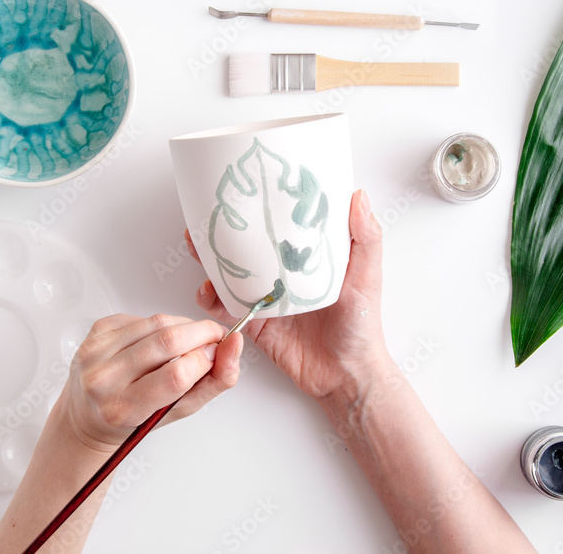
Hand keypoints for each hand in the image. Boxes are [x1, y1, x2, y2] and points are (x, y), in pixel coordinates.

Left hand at [61, 314, 243, 451]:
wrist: (88, 415)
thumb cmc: (134, 419)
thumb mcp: (179, 411)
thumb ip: (215, 381)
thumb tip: (234, 346)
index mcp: (123, 409)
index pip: (177, 375)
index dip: (207, 359)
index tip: (218, 354)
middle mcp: (103, 379)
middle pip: (168, 341)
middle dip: (202, 333)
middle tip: (215, 338)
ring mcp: (94, 352)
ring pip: (157, 322)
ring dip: (184, 327)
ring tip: (189, 341)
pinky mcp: (95, 331)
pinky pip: (141, 316)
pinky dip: (160, 324)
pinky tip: (160, 339)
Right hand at [187, 189, 390, 400]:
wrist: (346, 375)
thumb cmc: (361, 325)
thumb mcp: (367, 276)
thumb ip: (365, 238)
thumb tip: (359, 196)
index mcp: (307, 257)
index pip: (281, 224)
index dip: (262, 205)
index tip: (244, 186)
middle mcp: (283, 274)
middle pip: (246, 246)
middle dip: (222, 230)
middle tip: (204, 216)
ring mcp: (266, 298)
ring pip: (229, 273)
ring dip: (209, 259)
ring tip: (195, 246)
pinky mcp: (255, 324)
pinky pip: (226, 309)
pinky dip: (212, 300)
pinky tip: (206, 291)